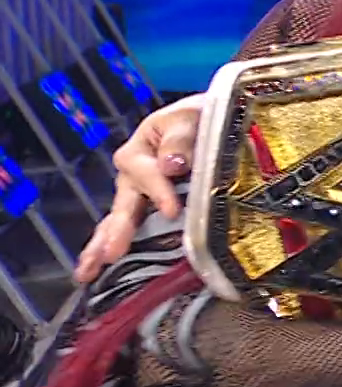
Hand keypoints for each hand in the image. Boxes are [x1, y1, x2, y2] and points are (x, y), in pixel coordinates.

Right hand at [76, 93, 205, 282]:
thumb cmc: (197, 117)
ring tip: (89, 270)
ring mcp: (137, 193)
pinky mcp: (147, 208)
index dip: (159, 191)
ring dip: (104, 245)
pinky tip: (96, 269)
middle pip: (124, 203)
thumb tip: (172, 164)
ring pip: (117, 220)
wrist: (207, 121)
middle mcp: (133, 174)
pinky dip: (112, 247)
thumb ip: (181, 139)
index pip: (147, 172)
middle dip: (118, 229)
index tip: (171, 210)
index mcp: (141, 149)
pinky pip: (128, 228)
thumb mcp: (191, 117)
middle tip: (111, 253)